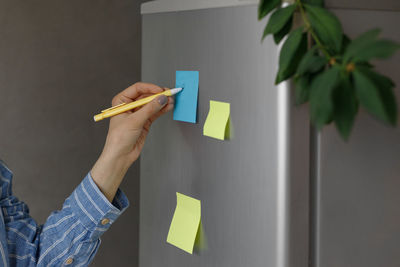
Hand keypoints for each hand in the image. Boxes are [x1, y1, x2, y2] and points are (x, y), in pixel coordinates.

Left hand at [91, 82, 173, 200]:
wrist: (120, 156)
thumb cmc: (119, 138)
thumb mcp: (134, 121)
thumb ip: (149, 109)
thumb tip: (161, 99)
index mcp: (121, 101)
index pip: (138, 89)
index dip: (150, 88)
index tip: (160, 90)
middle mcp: (130, 106)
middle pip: (146, 95)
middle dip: (158, 95)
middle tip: (169, 94)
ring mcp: (138, 114)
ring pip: (152, 104)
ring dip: (162, 102)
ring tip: (171, 101)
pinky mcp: (145, 122)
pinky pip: (155, 112)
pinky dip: (162, 109)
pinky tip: (169, 107)